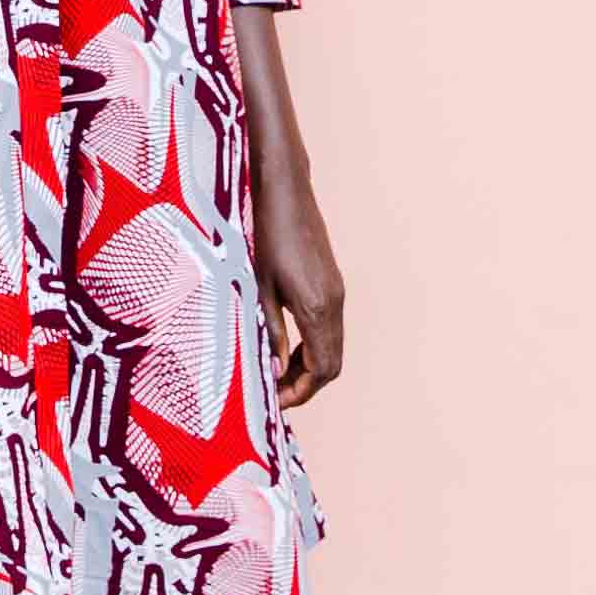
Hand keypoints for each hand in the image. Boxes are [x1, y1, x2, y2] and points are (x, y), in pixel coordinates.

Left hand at [252, 154, 343, 406]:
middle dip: (305, 386)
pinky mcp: (332, 284)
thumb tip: (276, 371)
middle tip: (274, 394)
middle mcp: (334, 303)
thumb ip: (271, 332)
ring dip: (309, 369)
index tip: (275, 402)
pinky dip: (313, 348)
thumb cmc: (265, 235)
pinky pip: (330, 330)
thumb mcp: (259, 288)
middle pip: (332, 364)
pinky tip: (287, 348)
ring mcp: (337, 293)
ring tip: (277, 375)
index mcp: (317, 307)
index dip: (300, 392)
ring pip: (333, 348)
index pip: (322, 369)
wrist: (285, 192)